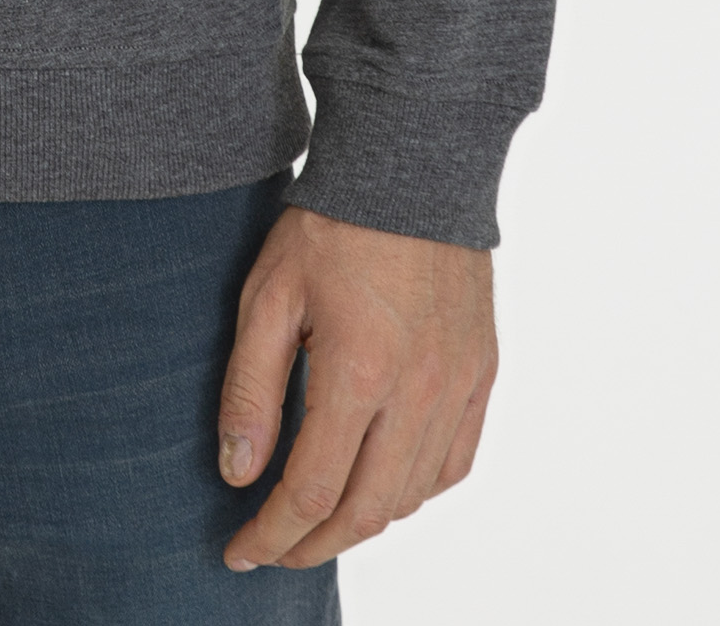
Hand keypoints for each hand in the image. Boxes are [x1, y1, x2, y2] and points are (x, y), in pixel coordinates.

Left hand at [217, 205, 495, 570]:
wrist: (410, 167)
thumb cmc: (331, 226)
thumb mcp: (268, 297)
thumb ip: (250, 391)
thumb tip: (238, 474)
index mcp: (359, 373)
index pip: (313, 492)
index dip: (272, 535)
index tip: (239, 552)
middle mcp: (418, 393)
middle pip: (367, 512)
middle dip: (313, 545)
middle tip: (274, 549)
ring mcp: (458, 386)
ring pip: (412, 496)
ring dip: (363, 522)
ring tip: (318, 520)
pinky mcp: (482, 373)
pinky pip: (454, 463)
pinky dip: (415, 490)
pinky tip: (383, 485)